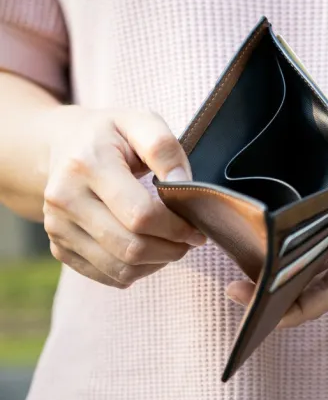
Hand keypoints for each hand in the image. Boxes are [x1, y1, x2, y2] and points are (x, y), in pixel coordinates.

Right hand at [42, 106, 205, 287]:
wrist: (64, 145)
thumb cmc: (110, 135)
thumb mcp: (139, 122)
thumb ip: (164, 148)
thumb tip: (182, 183)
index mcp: (87, 165)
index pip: (140, 215)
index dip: (177, 228)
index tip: (197, 227)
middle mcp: (65, 200)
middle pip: (131, 248)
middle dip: (172, 249)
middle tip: (189, 239)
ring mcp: (58, 228)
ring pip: (121, 269)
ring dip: (157, 263)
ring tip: (172, 245)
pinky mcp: (60, 248)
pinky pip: (109, 276)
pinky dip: (138, 270)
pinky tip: (149, 251)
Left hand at [225, 119, 327, 326]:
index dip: (291, 306)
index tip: (253, 304)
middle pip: (314, 290)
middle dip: (276, 296)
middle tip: (230, 284)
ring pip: (313, 273)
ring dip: (280, 276)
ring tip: (237, 267)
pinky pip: (317, 250)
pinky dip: (291, 252)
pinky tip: (264, 241)